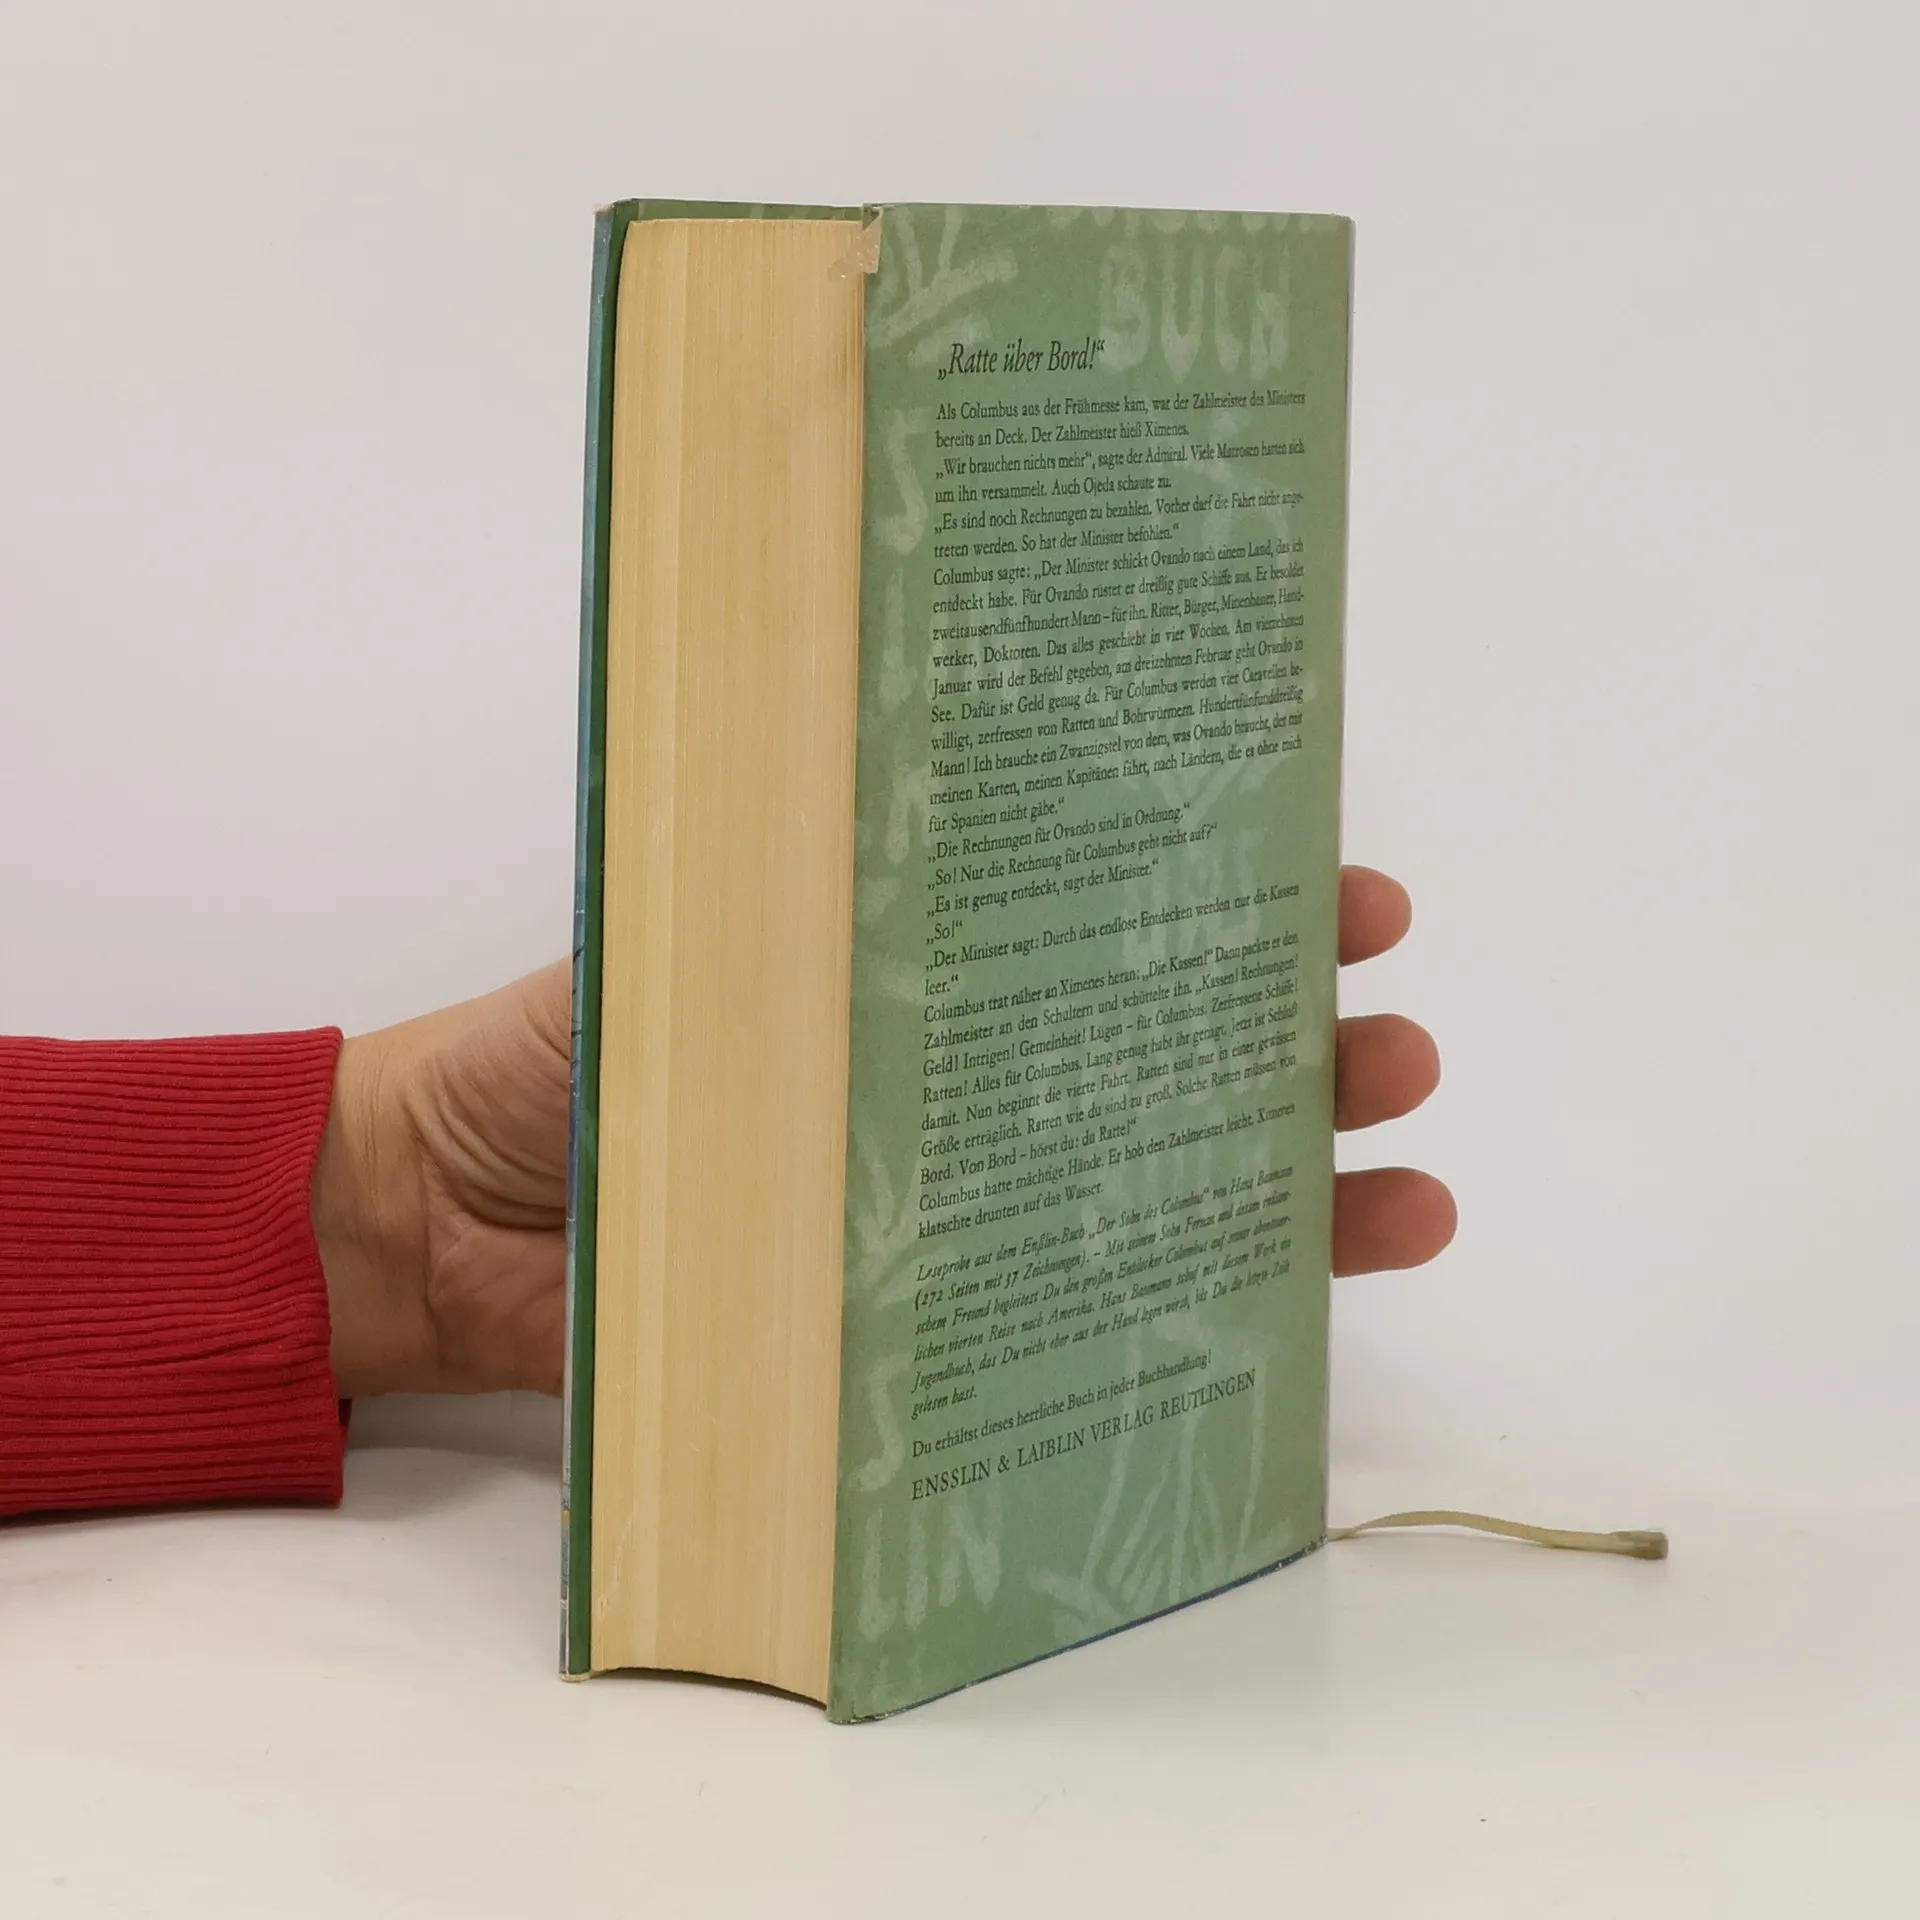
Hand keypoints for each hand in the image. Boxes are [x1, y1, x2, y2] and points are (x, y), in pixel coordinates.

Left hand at [312, 867, 1452, 1396]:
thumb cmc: (543, 1060)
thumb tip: (927, 825)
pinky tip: (1302, 1295)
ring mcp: (954, 1209)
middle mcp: (958, 1084)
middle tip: (1384, 1030)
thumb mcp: (678, 946)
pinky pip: (1078, 1319)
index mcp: (914, 969)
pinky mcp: (924, 1327)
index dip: (1229, 902)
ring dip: (1298, 1177)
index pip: (1100, 922)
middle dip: (1299, 1040)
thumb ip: (791, 903)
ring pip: (1162, 1187)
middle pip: (1166, 1055)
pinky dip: (1195, 1309)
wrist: (435, 1225)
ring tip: (1401, 1165)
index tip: (1338, 883)